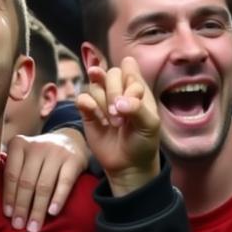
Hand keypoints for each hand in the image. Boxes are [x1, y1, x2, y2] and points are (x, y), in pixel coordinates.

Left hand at [3, 129, 87, 231]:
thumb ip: (11, 171)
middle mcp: (37, 146)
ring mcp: (56, 152)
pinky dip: (58, 199)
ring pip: (44, 185)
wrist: (71, 141)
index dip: (9, 196)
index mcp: (19, 145)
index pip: (11, 174)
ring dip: (38, 209)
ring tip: (33, 227)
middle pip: (26, 181)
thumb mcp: (23, 156)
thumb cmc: (40, 157)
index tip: (8, 215)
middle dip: (22, 207)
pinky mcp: (74, 160)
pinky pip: (65, 182)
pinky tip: (52, 212)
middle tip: (19, 225)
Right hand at [76, 57, 161, 195]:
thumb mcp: (150, 125)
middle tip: (119, 117)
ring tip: (112, 123)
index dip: (129, 80)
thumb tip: (118, 102)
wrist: (129, 165)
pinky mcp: (88, 112)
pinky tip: (99, 121)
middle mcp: (118, 90)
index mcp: (136, 88)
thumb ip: (138, 108)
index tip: (134, 98)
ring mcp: (102, 100)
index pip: (129, 66)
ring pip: (94, 85)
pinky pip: (81, 98)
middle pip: (110, 73)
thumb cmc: (143, 142)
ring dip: (102, 103)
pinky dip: (88, 106)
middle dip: (113, 93)